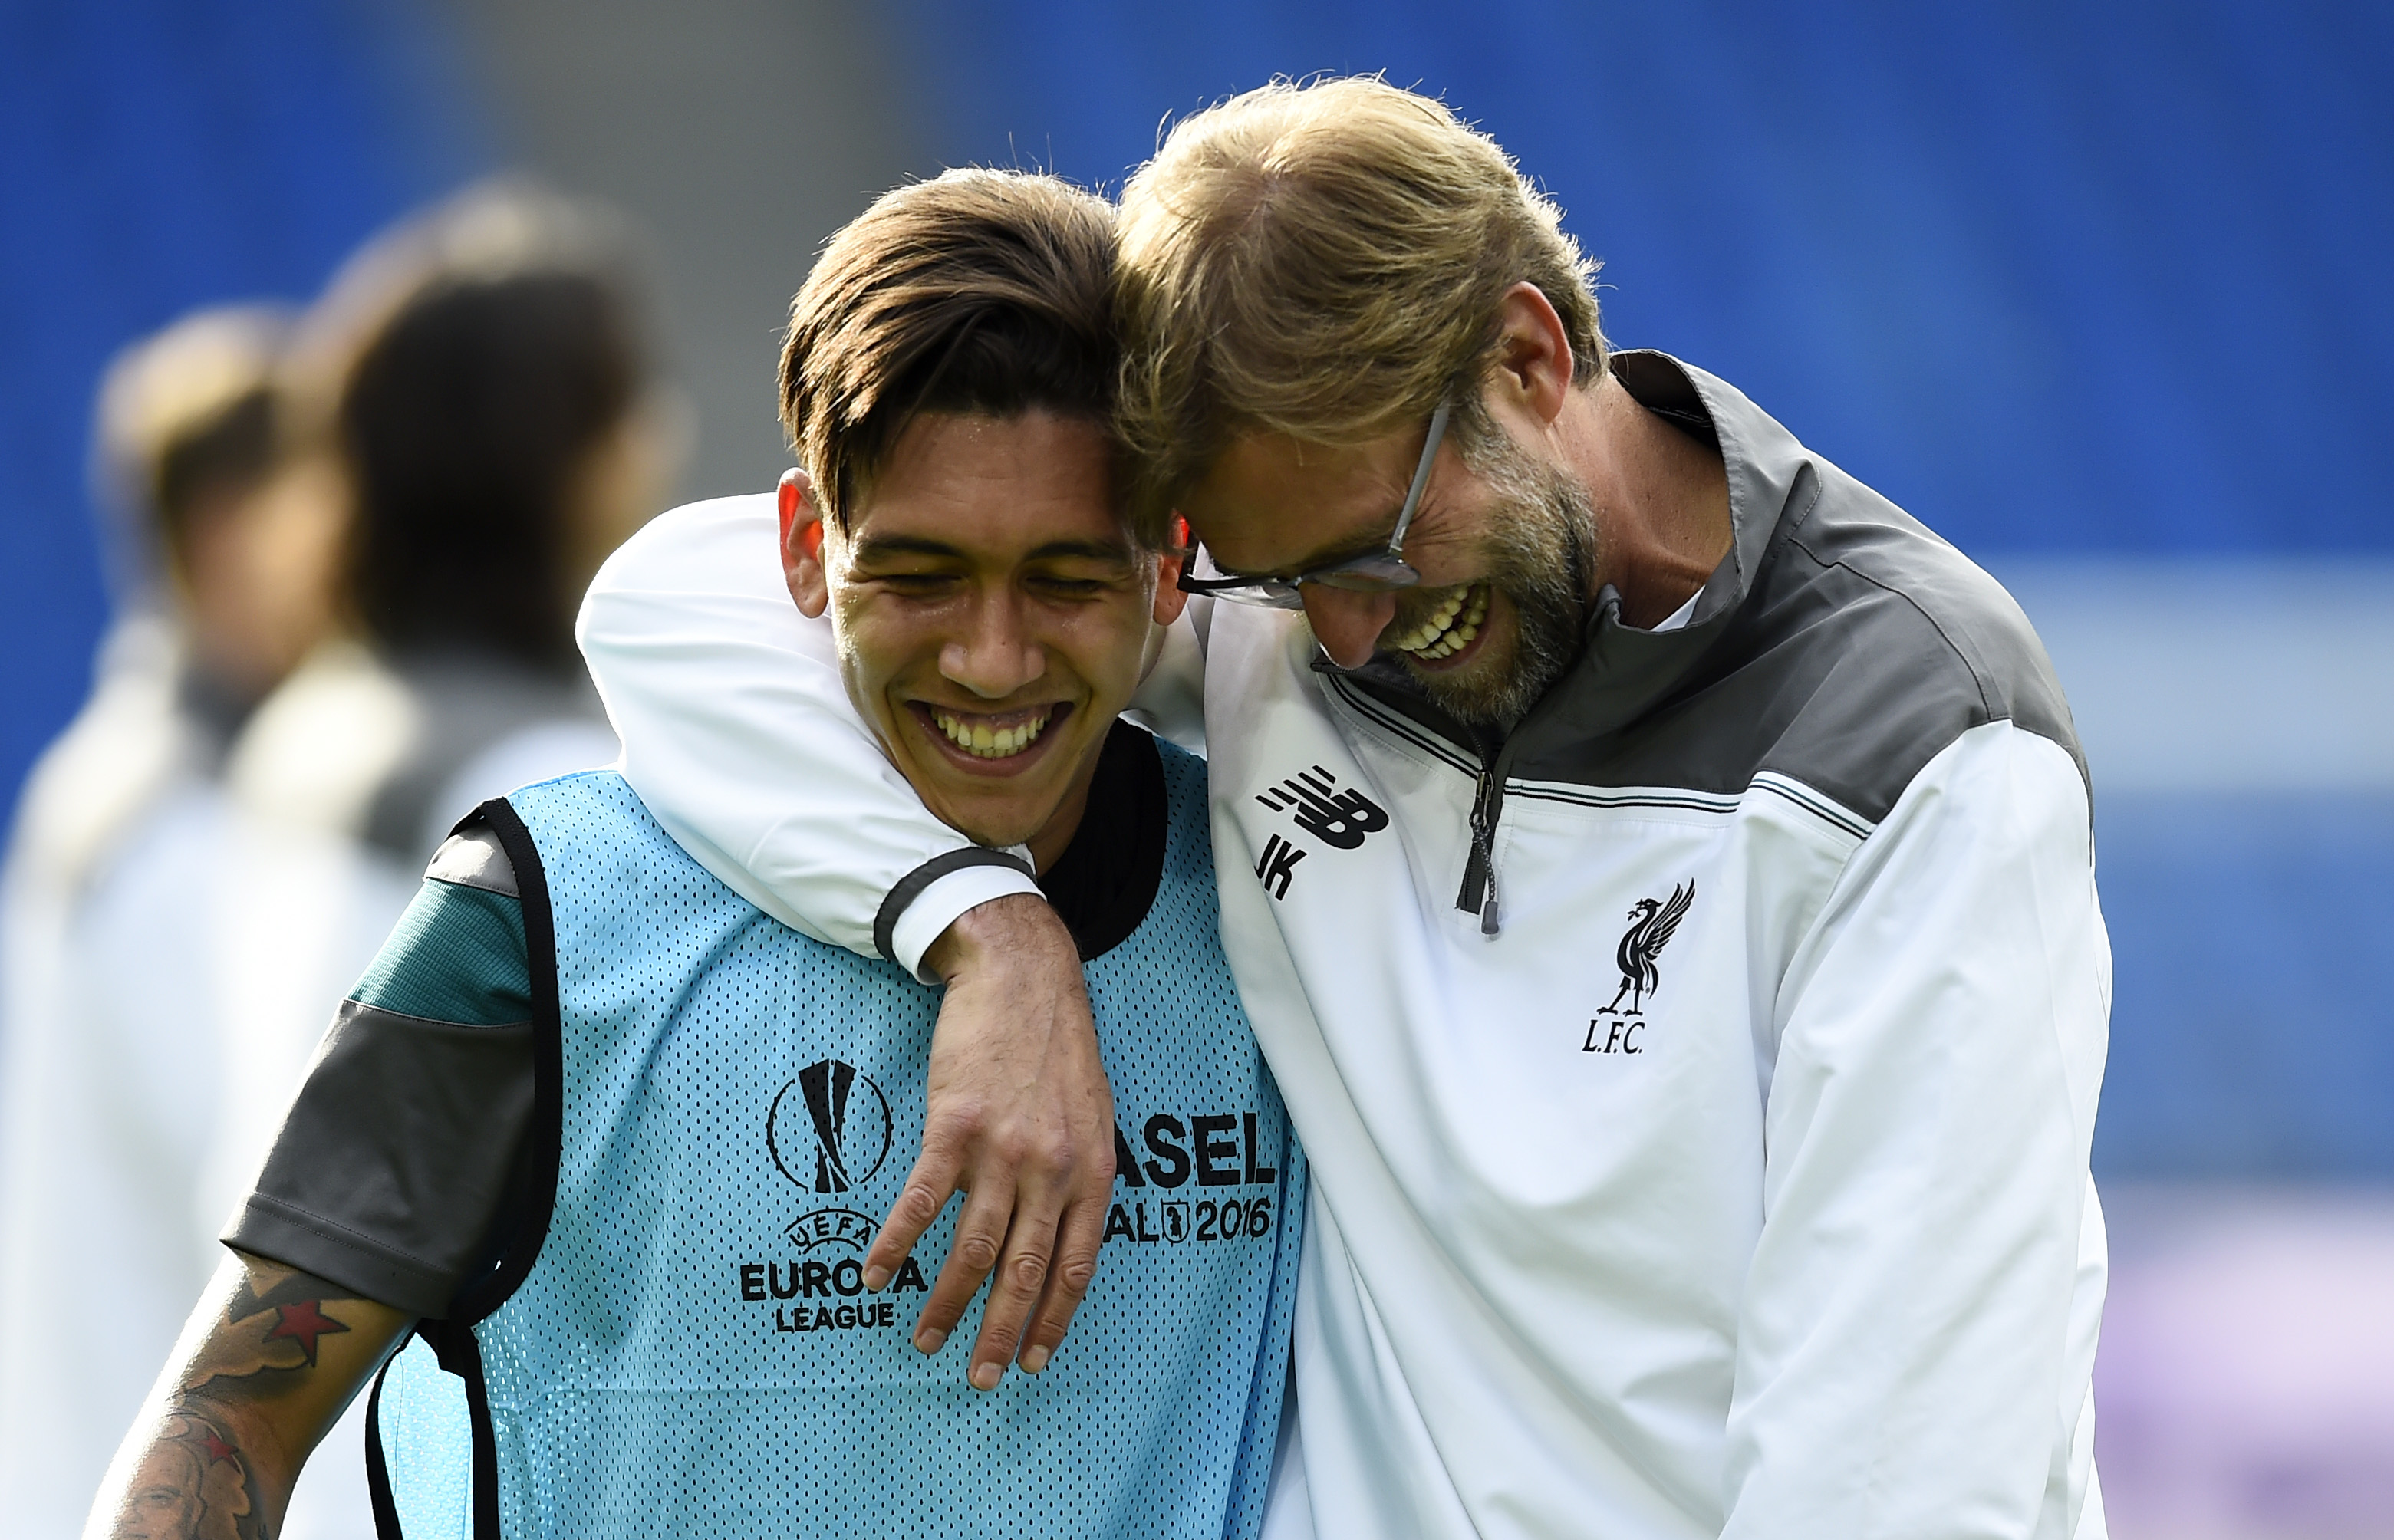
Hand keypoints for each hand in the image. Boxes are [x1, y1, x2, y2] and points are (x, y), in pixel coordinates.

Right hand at [866, 893, 1114, 1388]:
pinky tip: (879, 1276)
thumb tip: (1064, 1236)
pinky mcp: (953, 1127)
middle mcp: (1051, 1169)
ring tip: (923, 1341)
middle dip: (999, 1334)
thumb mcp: (1095, 1114)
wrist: (1023, 977)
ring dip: (945, 1303)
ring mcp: (1001, 1150)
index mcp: (1091, 1171)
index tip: (1034, 1361)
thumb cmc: (1058, 1048)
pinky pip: (922, 1202)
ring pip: (971, 1249)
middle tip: (980, 1379)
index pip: (1074, 1266)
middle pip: (1021, 1271)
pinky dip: (898, 1245)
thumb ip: (1080, 1175)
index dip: (1052, 1319)